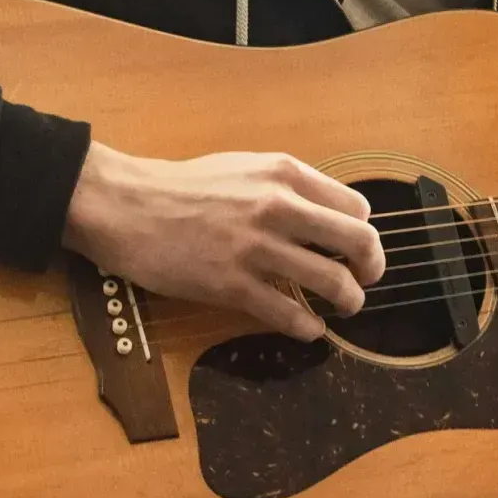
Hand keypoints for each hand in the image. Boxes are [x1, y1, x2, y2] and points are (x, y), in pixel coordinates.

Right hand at [62, 143, 385, 341]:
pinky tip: (309, 329)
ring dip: (348, 301)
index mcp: (283, 174)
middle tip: (364, 280)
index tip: (350, 247)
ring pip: (333, 282)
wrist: (126, 207)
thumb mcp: (241, 168)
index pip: (355, 206)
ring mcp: (256, 248)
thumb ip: (283, 187)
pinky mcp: (232, 285)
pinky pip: (290, 314)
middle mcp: (278, 207)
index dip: (360, 231)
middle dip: (370, 268)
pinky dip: (309, 327)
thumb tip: (318, 215)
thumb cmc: (178, 188)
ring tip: (342, 308)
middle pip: (358, 242)